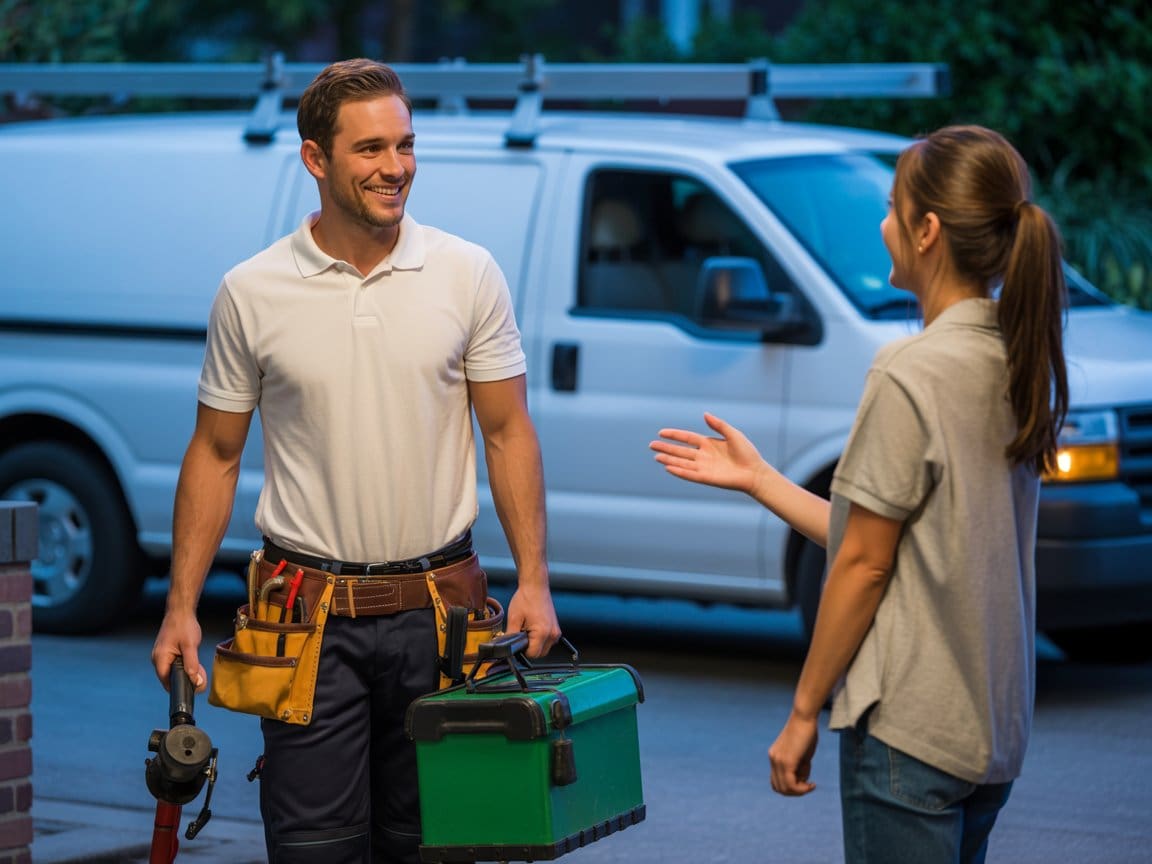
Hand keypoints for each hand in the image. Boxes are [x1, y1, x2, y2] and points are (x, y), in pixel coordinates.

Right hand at [151, 611, 205, 692]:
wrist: (181, 611)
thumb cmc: (184, 625)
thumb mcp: (190, 646)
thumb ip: (192, 664)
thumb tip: (195, 681)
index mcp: (160, 659)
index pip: (167, 682)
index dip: (180, 688)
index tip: (193, 689)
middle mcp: (158, 659)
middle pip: (170, 679)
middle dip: (185, 680)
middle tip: (200, 678)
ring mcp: (162, 656)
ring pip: (174, 672)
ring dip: (186, 673)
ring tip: (199, 669)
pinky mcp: (167, 653)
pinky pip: (175, 665)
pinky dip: (185, 666)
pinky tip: (194, 663)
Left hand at [505, 582, 560, 658]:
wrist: (535, 586)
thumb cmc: (525, 599)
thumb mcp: (514, 619)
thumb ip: (511, 636)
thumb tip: (507, 647)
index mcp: (543, 633)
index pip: (532, 654)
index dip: (522, 651)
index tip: (517, 642)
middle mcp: (552, 634)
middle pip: (540, 654)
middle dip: (529, 648)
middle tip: (521, 634)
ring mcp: (555, 631)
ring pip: (544, 648)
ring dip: (535, 644)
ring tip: (527, 629)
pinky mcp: (555, 628)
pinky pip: (547, 641)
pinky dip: (540, 638)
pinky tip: (533, 628)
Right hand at [650, 412, 766, 493]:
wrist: (755, 472)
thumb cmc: (747, 453)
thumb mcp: (733, 434)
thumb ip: (718, 425)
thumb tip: (704, 414)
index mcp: (708, 444)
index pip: (687, 438)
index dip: (674, 435)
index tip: (661, 432)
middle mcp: (703, 456)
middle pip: (680, 451)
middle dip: (666, 448)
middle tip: (652, 445)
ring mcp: (704, 467)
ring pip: (682, 463)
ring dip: (669, 460)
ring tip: (656, 457)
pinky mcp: (706, 478)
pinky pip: (689, 474)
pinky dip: (679, 471)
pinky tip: (668, 468)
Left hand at [768, 711, 818, 795]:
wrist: (804, 717)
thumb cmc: (807, 733)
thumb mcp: (803, 755)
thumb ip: (799, 768)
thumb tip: (801, 782)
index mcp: (775, 756)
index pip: (776, 782)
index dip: (790, 788)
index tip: (804, 782)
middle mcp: (773, 759)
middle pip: (779, 788)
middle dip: (795, 792)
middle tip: (809, 785)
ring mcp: (778, 761)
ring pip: (784, 789)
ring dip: (799, 792)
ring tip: (811, 785)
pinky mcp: (786, 761)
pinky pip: (791, 784)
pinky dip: (802, 789)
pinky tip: (812, 785)